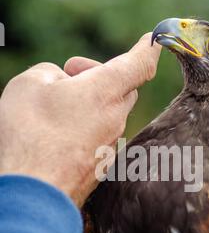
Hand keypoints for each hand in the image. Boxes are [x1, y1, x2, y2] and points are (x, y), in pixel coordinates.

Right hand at [0, 33, 160, 205]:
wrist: (34, 192)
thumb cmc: (29, 134)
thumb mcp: (29, 85)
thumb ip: (50, 73)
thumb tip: (60, 82)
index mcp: (105, 90)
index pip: (140, 63)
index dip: (148, 48)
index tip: (153, 40)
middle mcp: (115, 118)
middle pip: (123, 89)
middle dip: (100, 76)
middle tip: (71, 74)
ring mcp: (109, 146)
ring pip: (109, 115)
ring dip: (90, 104)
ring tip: (56, 107)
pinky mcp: (99, 168)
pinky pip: (98, 139)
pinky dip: (84, 130)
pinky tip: (57, 137)